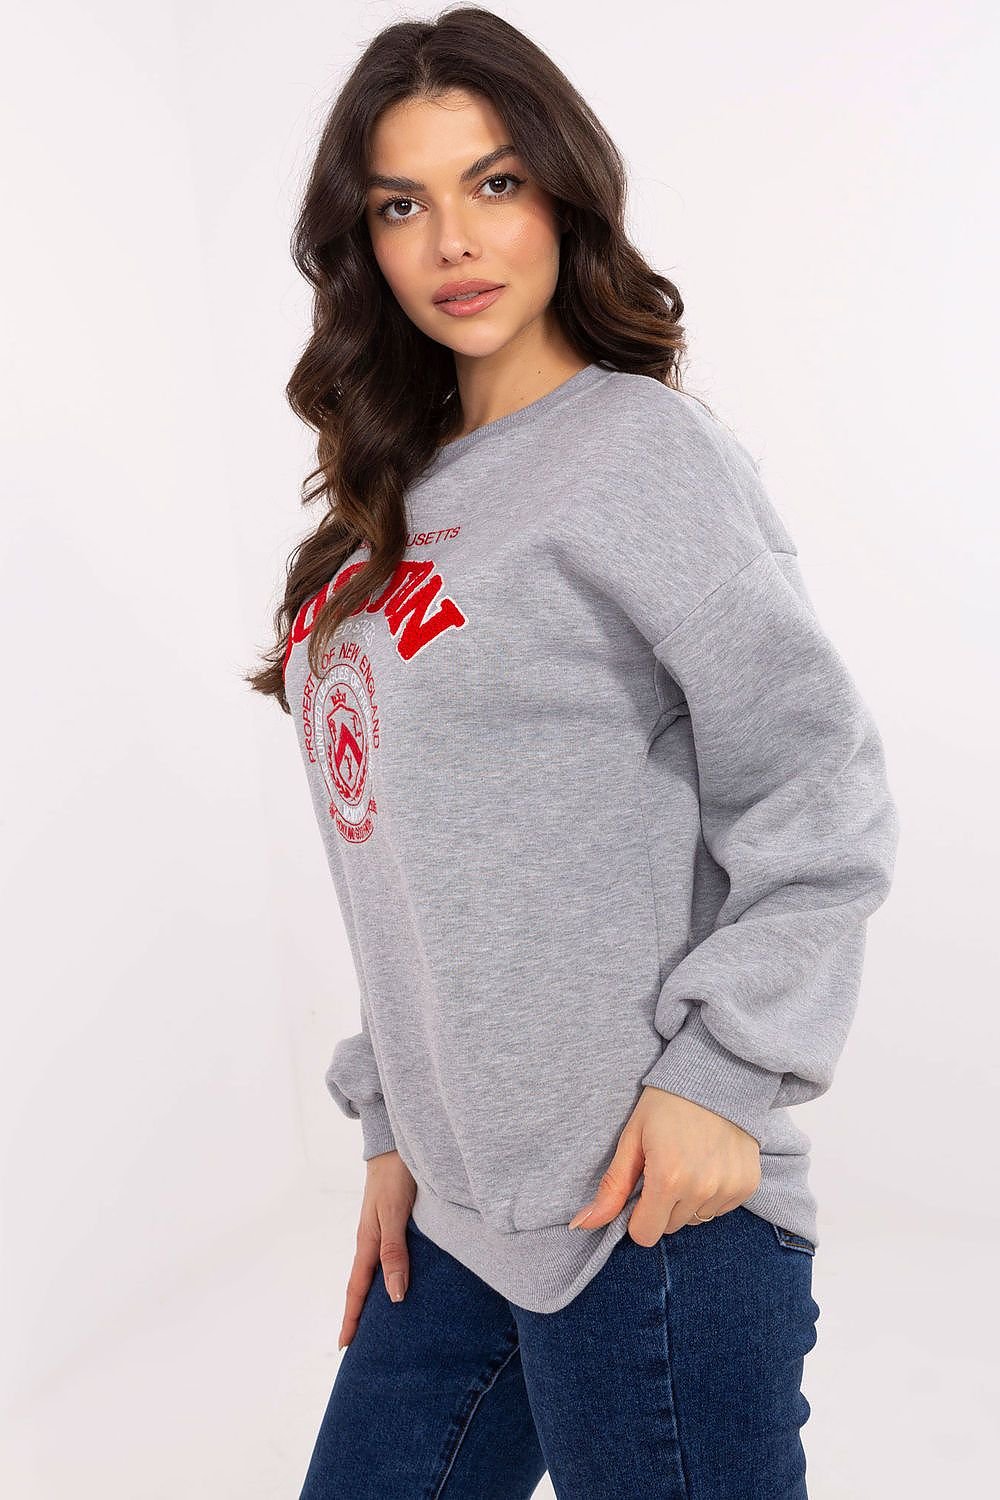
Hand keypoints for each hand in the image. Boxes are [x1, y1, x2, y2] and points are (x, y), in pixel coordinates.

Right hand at [338, 1149, 415, 1349]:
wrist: (396, 1143)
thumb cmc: (396, 1177)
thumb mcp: (395, 1215)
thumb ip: (395, 1252)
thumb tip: (395, 1296)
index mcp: (368, 1242)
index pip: (357, 1289)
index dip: (352, 1317)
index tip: (344, 1346)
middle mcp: (371, 1239)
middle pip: (362, 1284)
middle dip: (358, 1313)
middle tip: (356, 1343)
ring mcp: (378, 1229)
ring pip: (373, 1271)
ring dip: (372, 1296)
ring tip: (377, 1320)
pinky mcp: (390, 1220)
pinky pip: (385, 1256)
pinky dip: (386, 1275)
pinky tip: (397, 1279)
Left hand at [567, 1086, 761, 1245]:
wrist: (715, 1075)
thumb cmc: (667, 1103)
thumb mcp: (632, 1138)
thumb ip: (612, 1187)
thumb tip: (583, 1224)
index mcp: (668, 1178)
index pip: (645, 1234)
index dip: (637, 1215)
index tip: (641, 1189)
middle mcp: (701, 1189)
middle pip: (670, 1227)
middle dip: (662, 1205)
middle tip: (666, 1166)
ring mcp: (728, 1188)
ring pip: (696, 1219)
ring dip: (688, 1200)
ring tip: (689, 1161)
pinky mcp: (747, 1185)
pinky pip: (721, 1209)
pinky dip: (712, 1193)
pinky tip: (709, 1162)